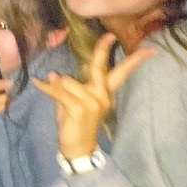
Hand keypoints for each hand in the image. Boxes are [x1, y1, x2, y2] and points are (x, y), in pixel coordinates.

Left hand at [33, 33, 154, 158]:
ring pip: (69, 81)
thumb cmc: (74, 125)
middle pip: (101, 68)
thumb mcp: (70, 103)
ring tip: (49, 89)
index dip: (133, 60)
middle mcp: (102, 96)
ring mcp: (93, 103)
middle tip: (109, 37)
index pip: (120, 73)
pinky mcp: (80, 109)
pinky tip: (38, 83)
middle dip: (103, 51)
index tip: (149, 49)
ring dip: (56, 85)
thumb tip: (54, 74)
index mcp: (104, 93)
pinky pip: (59, 92)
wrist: (77, 149)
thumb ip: (65, 89)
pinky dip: (46, 87)